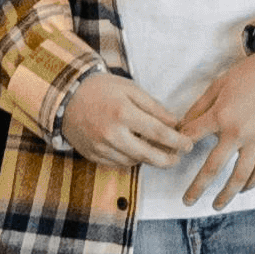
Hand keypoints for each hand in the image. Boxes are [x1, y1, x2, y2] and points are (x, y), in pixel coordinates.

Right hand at [60, 69, 193, 169]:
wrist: (65, 96)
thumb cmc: (101, 89)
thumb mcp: (130, 89)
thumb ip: (154, 107)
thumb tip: (174, 123)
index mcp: (123, 113)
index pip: (158, 133)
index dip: (176, 141)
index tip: (188, 144)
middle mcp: (112, 134)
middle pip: (147, 155)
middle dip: (167, 159)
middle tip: (178, 158)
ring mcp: (101, 147)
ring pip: (134, 162)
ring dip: (149, 159)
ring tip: (160, 152)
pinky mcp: (93, 156)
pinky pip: (118, 164)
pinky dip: (131, 160)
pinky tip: (137, 152)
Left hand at [171, 52, 254, 209]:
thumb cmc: (246, 75)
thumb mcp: (217, 85)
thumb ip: (199, 108)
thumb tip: (182, 127)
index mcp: (221, 116)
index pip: (193, 137)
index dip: (180, 146)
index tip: (174, 155)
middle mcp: (238, 132)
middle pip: (214, 167)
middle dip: (198, 187)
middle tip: (187, 201)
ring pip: (240, 175)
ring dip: (227, 193)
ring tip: (216, 205)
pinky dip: (251, 182)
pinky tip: (242, 190)